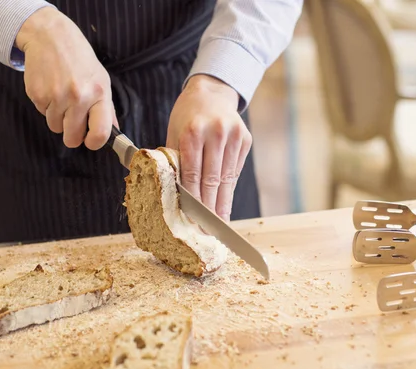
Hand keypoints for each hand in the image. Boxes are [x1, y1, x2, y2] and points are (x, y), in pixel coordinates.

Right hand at [16, 7, 116, 149]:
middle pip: (72, 138)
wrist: (51, 37)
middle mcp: (78, 96)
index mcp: (98, 93)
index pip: (100, 133)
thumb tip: (114, 134)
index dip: (94, 143)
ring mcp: (56, 96)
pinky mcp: (37, 95)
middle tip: (72, 119)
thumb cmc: (80, 60)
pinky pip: (43, 115)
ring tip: (62, 96)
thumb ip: (107, 110)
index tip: (90, 141)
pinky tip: (51, 88)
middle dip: (72, 134)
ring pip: (55, 127)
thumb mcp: (101, 80)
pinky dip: (46, 107)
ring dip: (58, 118)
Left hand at [166, 75, 251, 220]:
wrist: (211, 92)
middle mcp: (215, 132)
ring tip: (218, 223)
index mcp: (192, 131)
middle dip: (209, 207)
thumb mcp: (173, 133)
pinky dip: (229, 189)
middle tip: (206, 229)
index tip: (191, 219)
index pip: (192, 174)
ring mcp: (233, 135)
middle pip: (212, 179)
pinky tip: (225, 203)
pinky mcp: (245, 139)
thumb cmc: (186, 116)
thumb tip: (170, 193)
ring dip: (222, 203)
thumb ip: (173, 160)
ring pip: (227, 178)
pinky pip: (235, 171)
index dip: (192, 199)